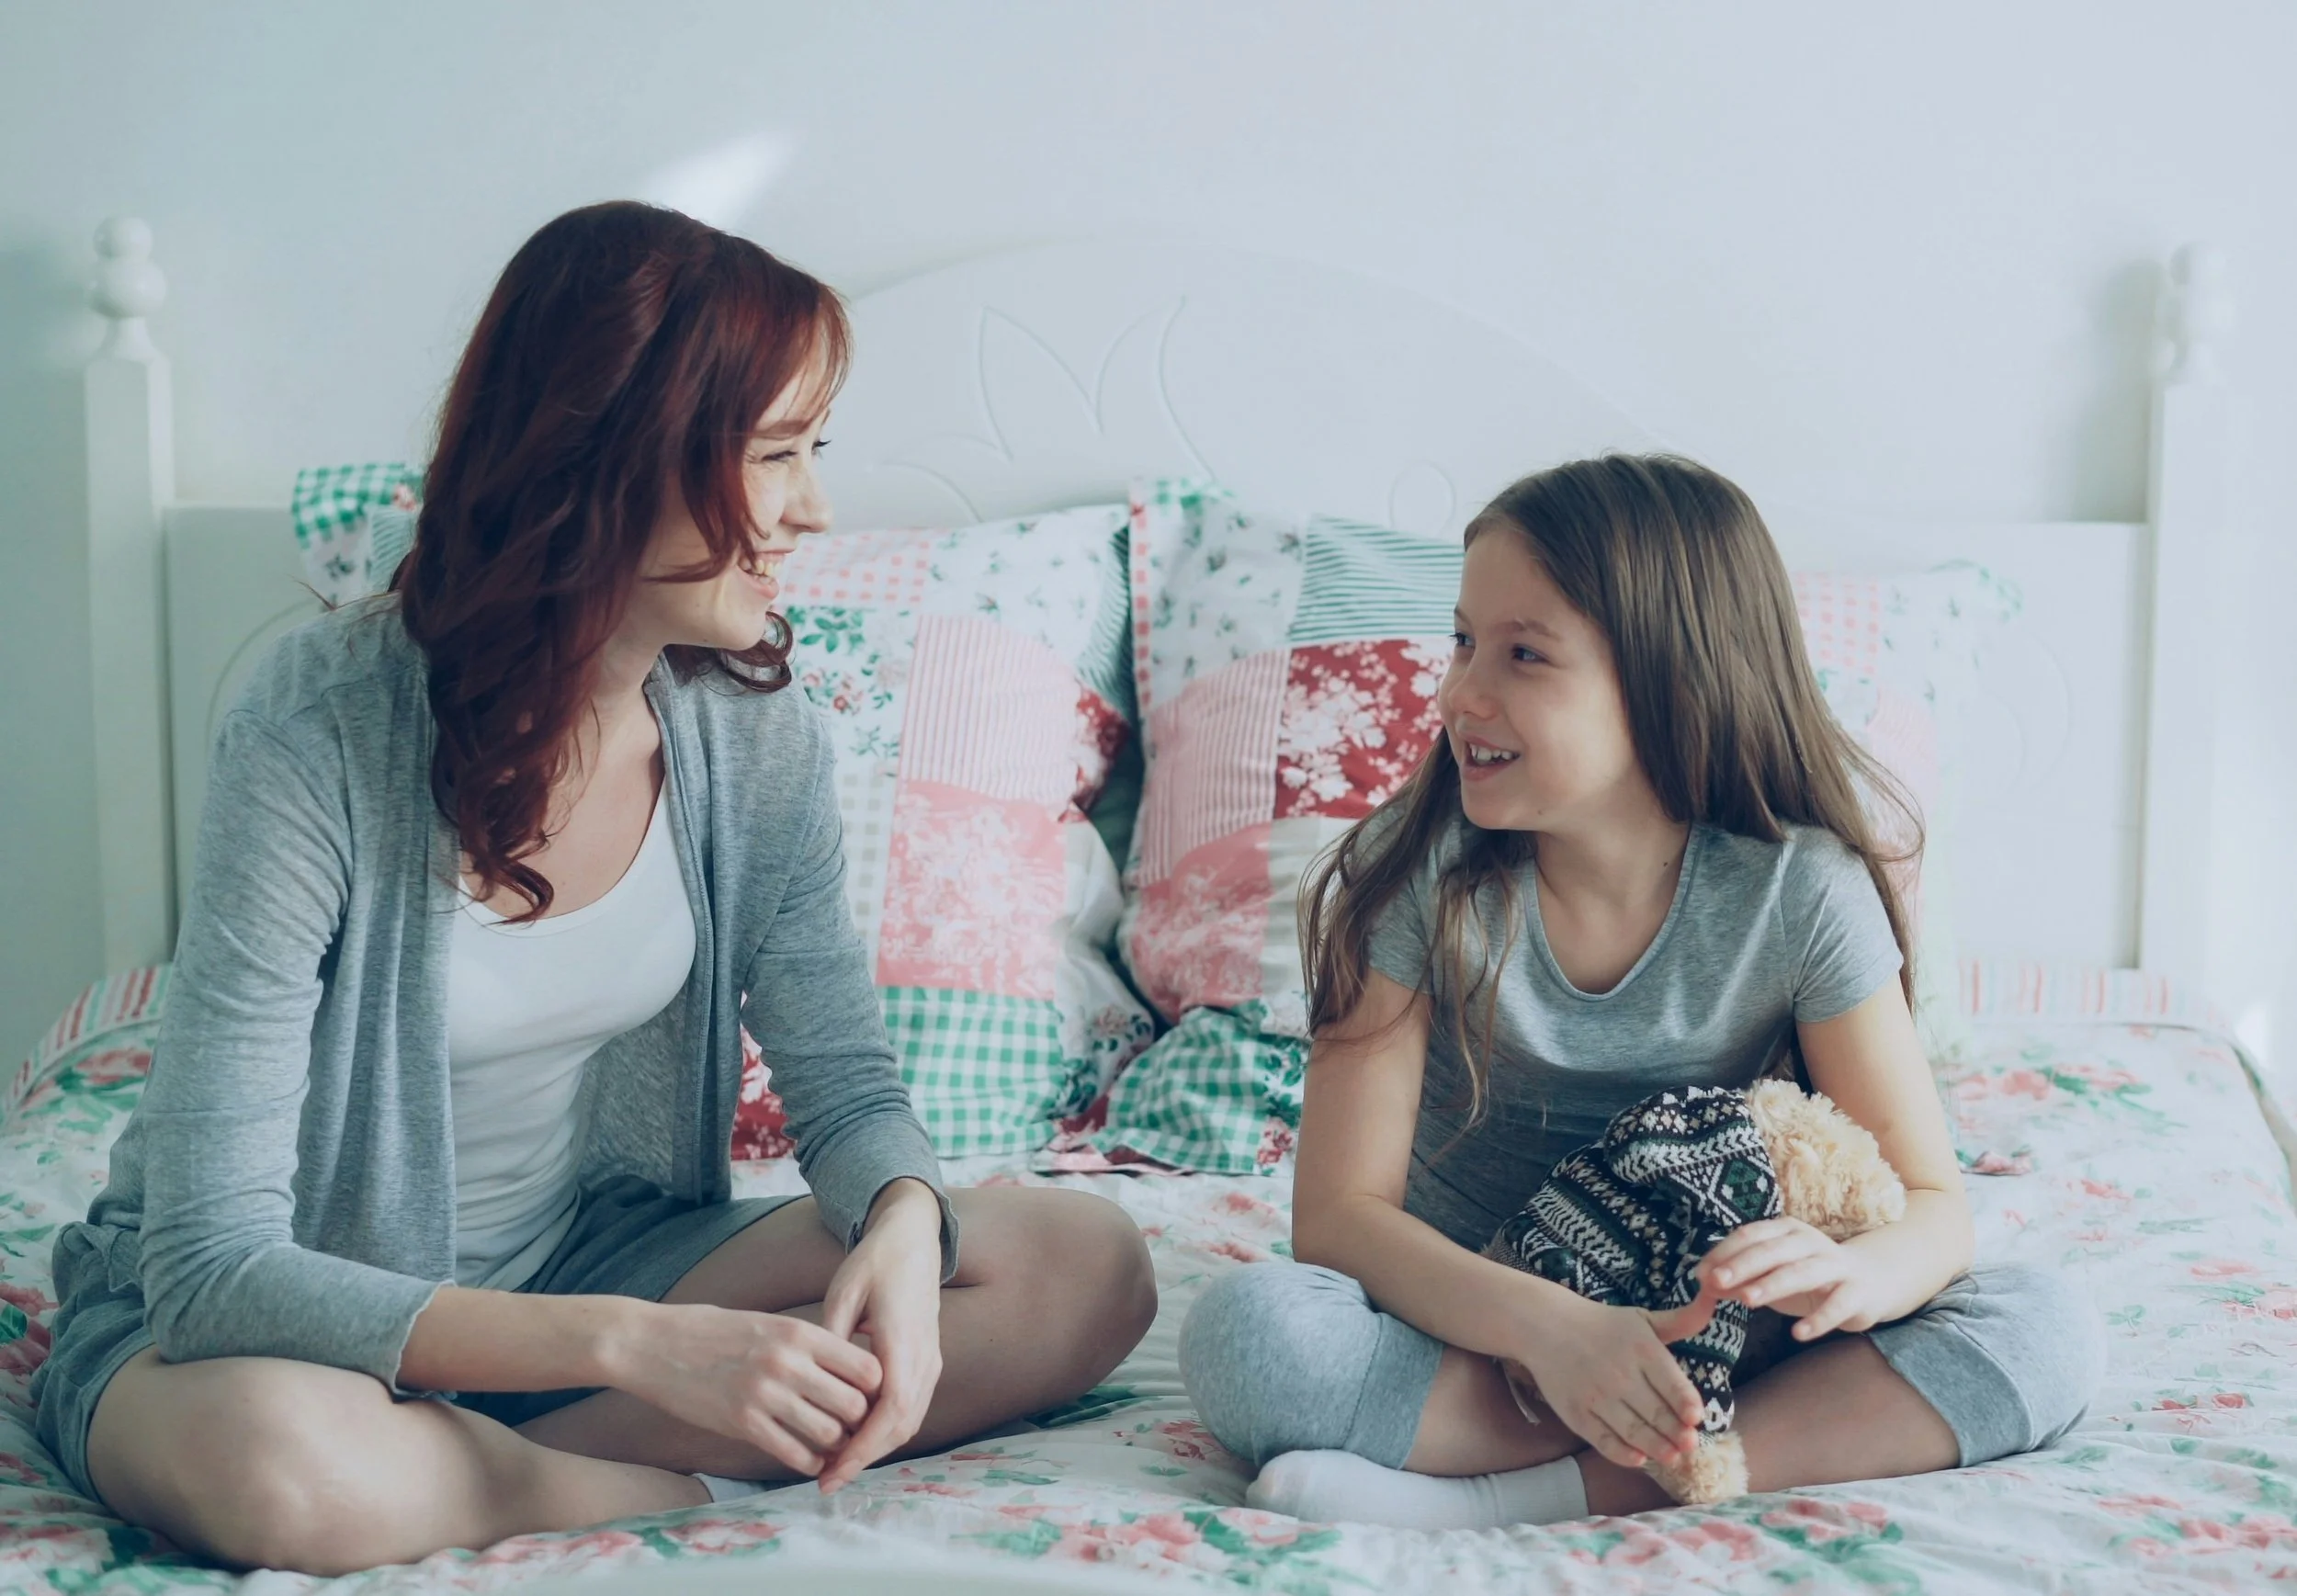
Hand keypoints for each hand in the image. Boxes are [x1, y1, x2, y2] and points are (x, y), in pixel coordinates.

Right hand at [610, 1301, 881, 1478]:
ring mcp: (765, 1394)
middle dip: (860, 1421)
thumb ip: (804, 1343)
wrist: (651, 1344)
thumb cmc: (709, 1331)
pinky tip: (809, 1459)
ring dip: (837, 1445)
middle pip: (854, 1404)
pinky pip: (794, 1453)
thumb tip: (845, 1365)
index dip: (873, 1387)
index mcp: (798, 1332)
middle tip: (857, 1429)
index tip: (866, 1396)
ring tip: (834, 1446)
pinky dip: (809, 1461)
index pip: (865, 1366)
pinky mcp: (741, 1423)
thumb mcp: (765, 1322)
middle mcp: (788, 1362)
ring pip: (829, 1433)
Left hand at [815, 1179, 946, 1492]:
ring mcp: (931, 1361)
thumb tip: (809, 1381)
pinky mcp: (928, 1362)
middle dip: (865, 1458)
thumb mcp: (844, 1291)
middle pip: (902, 1425)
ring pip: (910, 1421)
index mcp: (903, 1338)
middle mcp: (924, 1356)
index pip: (891, 1409)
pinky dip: (886, 1431)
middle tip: (826, 1480)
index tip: (832, 1469)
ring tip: (836, 1466)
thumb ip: (830, 1337)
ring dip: (876, 1448)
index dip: (863, 1446)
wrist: (914, 1239)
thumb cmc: (875, 1261)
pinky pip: (911, 1408)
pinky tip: (855, 1438)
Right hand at [1515, 1289, 1715, 1469]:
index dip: (1687, 1404)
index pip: (1672, 1383)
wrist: (1545, 1325)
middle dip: (1677, 1434)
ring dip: (1657, 1448)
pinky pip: (1604, 1440)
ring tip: (1672, 1457)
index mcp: (1641, 1349)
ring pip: (1634, 1431)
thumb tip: (1714, 1299)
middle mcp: (1620, 1374)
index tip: (1696, 1418)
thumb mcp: (1643, 1318)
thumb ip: (1682, 1320)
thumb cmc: (1603, 1324)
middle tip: (1690, 1446)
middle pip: (1656, 1413)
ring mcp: (1597, 1396)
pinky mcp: (1577, 1413)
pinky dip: (1622, 1454)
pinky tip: (1638, 1459)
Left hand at [1701, 1217, 1887, 1340]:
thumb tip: (1705, 1284)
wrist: (1869, 1281)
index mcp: (1786, 1230)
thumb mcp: (1771, 1274)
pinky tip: (1798, 1334)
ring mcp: (1835, 1265)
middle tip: (1716, 1281)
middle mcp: (1810, 1242)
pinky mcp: (1856, 1292)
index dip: (1724, 1253)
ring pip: (1802, 1272)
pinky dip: (1818, 1320)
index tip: (1701, 1274)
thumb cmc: (1808, 1276)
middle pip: (1773, 1251)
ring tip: (1747, 1300)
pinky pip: (1837, 1305)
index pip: (1751, 1235)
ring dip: (1772, 1285)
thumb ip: (1740, 1277)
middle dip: (1743, 1265)